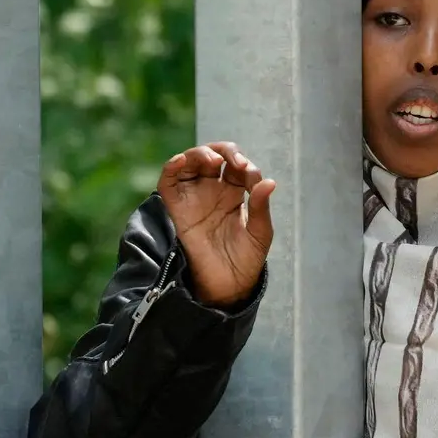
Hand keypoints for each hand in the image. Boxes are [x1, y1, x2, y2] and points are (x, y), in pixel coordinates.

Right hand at [157, 142, 276, 307]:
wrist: (229, 285)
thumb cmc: (247, 259)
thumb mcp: (260, 232)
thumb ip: (261, 207)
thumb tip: (270, 182)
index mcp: (235, 193)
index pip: (237, 165)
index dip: (245, 165)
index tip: (252, 177)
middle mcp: (213, 190)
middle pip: (213, 156)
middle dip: (225, 152)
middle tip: (235, 162)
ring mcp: (194, 197)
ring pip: (190, 162)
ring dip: (199, 154)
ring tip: (213, 160)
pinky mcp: (177, 209)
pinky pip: (168, 182)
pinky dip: (171, 167)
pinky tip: (180, 161)